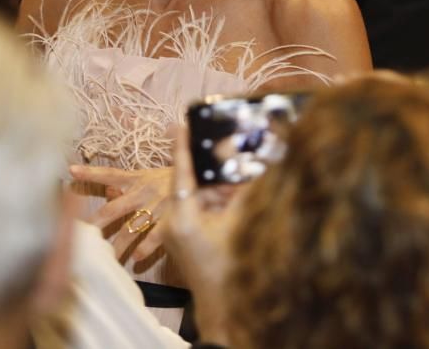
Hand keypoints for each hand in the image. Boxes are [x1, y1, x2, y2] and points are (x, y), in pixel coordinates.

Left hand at [68, 164, 171, 261]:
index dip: (90, 173)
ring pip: (130, 229)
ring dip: (118, 245)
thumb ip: (127, 186)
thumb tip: (108, 192)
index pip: (109, 174)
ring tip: (107, 258)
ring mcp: (155, 207)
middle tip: (80, 234)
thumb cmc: (174, 179)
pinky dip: (145, 248)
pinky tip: (137, 259)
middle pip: (113, 209)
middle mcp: (143, 193)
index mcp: (137, 179)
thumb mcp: (149, 178)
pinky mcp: (170, 219)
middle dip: (96, 222)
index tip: (71, 171)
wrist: (205, 177)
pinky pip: (154, 237)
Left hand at [162, 125, 238, 344]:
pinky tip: (231, 208)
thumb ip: (244, 195)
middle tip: (237, 171)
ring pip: (196, 198)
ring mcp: (173, 231)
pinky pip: (195, 211)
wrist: (223, 305)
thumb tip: (255, 169)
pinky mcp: (179, 237)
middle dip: (216, 180)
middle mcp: (173, 222)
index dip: (182, 147)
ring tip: (237, 197)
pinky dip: (213, 207)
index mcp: (184, 218)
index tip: (179, 124)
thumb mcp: (240, 225)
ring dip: (218, 195)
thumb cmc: (232, 268)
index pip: (182, 173)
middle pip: (194, 186)